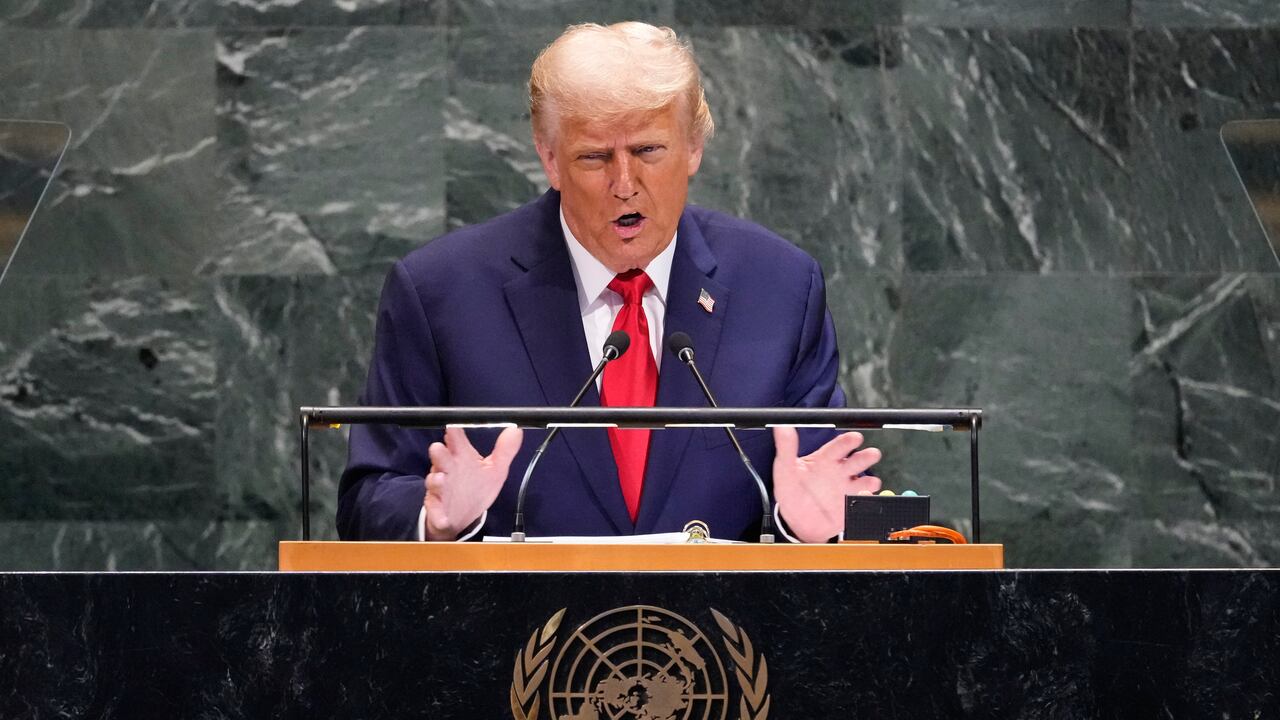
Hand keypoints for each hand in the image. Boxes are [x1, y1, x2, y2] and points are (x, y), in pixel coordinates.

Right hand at [423, 425, 522, 540]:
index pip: (456, 440)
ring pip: (435, 483)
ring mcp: (440, 489)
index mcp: (461, 458)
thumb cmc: (476, 488)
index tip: (453, 428)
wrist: (462, 516)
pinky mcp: (438, 510)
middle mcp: (448, 470)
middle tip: (438, 448)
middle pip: (441, 459)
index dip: (454, 433)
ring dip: (436, 481)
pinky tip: (443, 518)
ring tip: (439, 478)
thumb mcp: (495, 470)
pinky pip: (436, 513)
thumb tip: (516, 430)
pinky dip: (438, 515)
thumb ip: (504, 450)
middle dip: (439, 454)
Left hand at [772, 427, 881, 543]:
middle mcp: (840, 472)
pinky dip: (865, 502)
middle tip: (872, 454)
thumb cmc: (792, 488)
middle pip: (857, 461)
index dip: (847, 442)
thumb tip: (782, 427)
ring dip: (870, 482)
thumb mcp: (785, 467)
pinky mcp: (850, 507)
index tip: (855, 438)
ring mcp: (847, 489)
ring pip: (864, 482)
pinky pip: (861, 504)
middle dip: (866, 457)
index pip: (838, 447)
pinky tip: (863, 501)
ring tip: (871, 482)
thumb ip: (786, 448)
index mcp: (826, 459)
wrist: (795, 519)